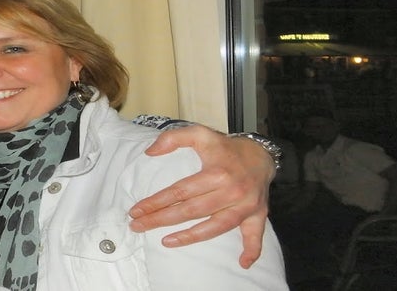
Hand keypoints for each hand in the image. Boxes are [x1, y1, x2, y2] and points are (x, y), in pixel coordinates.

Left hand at [128, 125, 274, 268]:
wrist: (261, 154)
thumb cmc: (225, 147)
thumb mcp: (199, 133)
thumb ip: (173, 138)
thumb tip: (149, 152)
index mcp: (216, 173)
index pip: (179, 191)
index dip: (155, 202)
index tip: (136, 210)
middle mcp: (231, 191)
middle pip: (191, 211)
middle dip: (161, 220)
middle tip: (137, 226)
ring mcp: (245, 205)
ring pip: (216, 227)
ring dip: (190, 237)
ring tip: (166, 242)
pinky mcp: (258, 214)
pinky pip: (255, 235)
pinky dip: (252, 250)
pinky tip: (242, 263)